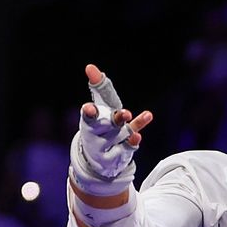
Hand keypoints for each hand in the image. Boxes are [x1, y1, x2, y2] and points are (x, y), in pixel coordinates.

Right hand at [69, 64, 153, 196]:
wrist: (98, 160)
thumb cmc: (100, 125)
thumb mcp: (100, 106)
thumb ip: (98, 87)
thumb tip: (90, 67)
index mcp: (89, 121)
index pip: (88, 117)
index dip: (89, 112)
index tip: (90, 108)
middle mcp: (96, 136)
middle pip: (105, 126)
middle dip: (114, 120)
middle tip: (124, 113)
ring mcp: (107, 148)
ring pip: (120, 136)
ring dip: (126, 130)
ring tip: (131, 119)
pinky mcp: (119, 156)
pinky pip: (128, 147)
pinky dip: (133, 142)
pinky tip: (138, 136)